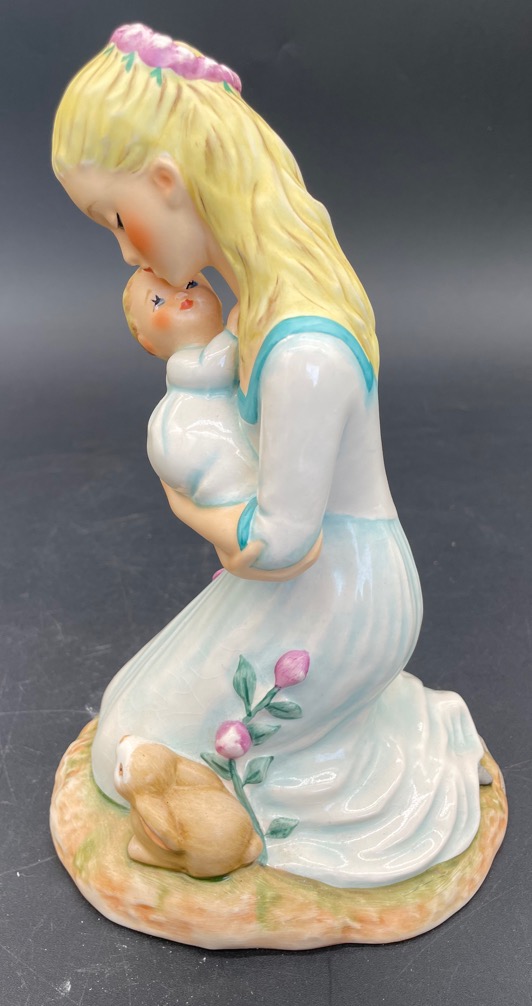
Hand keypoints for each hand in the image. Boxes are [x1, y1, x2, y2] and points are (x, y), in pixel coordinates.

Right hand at [161, 480, 322, 580]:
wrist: (222, 526)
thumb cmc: (209, 516)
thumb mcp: (188, 506)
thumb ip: (175, 492)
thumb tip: (165, 472)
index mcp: (228, 555)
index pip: (239, 563)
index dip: (248, 558)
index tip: (258, 545)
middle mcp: (246, 568)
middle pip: (274, 573)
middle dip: (295, 562)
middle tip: (311, 541)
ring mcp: (262, 572)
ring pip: (289, 572)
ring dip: (306, 559)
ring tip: (320, 539)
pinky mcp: (274, 568)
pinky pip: (294, 567)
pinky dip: (307, 558)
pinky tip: (318, 540)